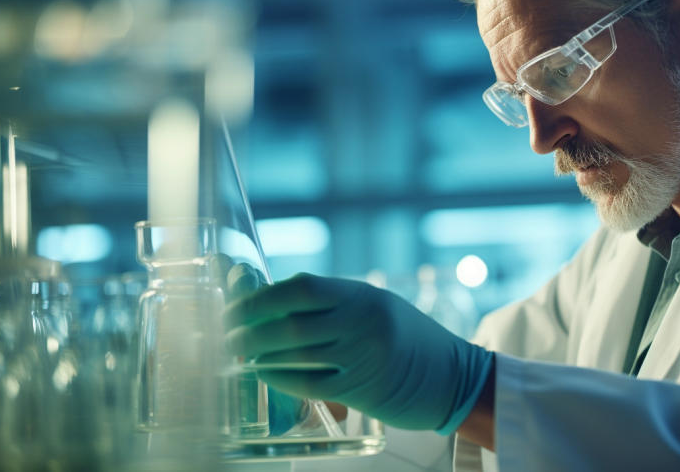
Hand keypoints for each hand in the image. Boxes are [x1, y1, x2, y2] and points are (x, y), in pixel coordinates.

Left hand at [223, 272, 492, 432]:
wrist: (452, 376)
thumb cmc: (408, 338)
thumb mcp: (376, 305)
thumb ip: (331, 301)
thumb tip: (272, 296)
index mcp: (363, 295)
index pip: (300, 288)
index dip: (260, 297)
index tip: (236, 307)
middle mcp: (362, 323)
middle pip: (290, 323)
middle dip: (249, 330)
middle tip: (227, 335)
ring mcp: (363, 357)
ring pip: (295, 354)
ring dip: (259, 355)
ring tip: (240, 354)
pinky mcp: (362, 390)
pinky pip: (309, 383)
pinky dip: (280, 377)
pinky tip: (265, 373)